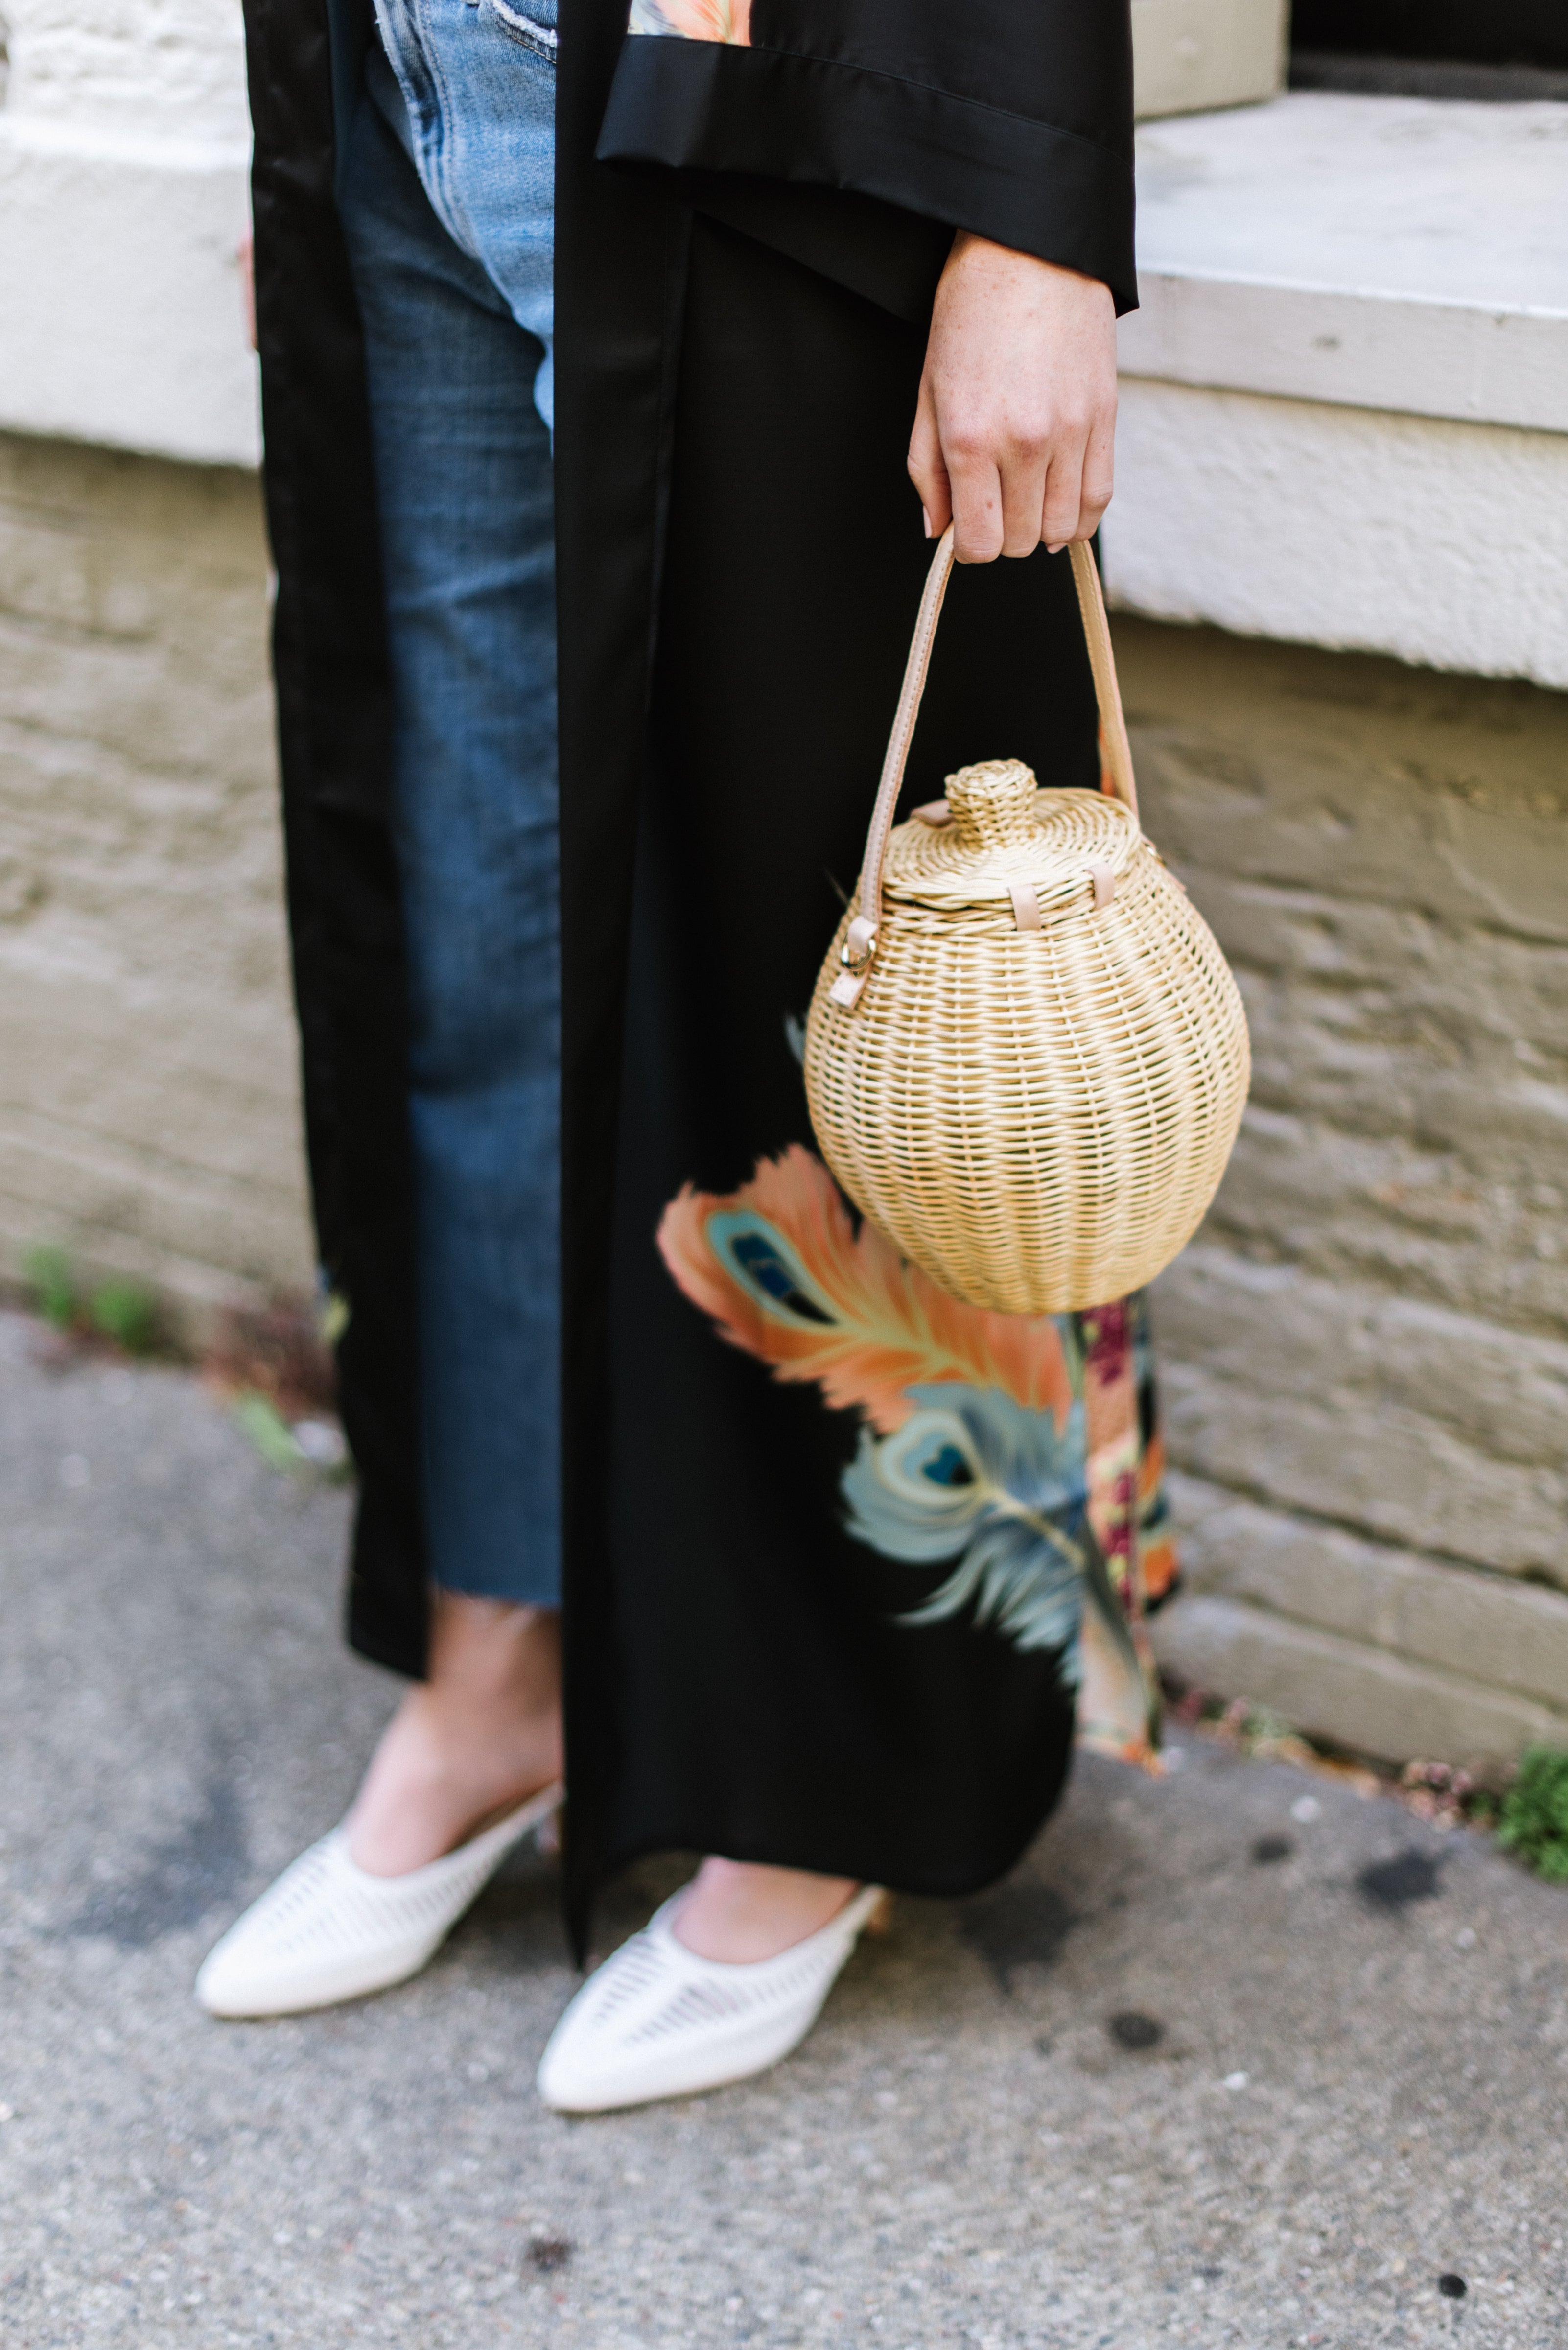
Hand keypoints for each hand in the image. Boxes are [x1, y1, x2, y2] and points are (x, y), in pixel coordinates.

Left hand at [908, 232, 1116, 563]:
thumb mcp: (929, 392)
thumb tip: (937, 530)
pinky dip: (1080, 515)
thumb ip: (928, 470)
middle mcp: (1024, 443)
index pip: (978, 542)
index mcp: (971, 440)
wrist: (1029, 250)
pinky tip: (1061, 503)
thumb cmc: (970, 314)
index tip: (967, 524)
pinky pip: (1099, 498)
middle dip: (1004, 535)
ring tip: (1027, 499)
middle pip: (1021, 542)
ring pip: (1062, 528)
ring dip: (1042, 527)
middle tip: (995, 504)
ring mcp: (1070, 433)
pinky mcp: (1104, 417)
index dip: (969, 545)